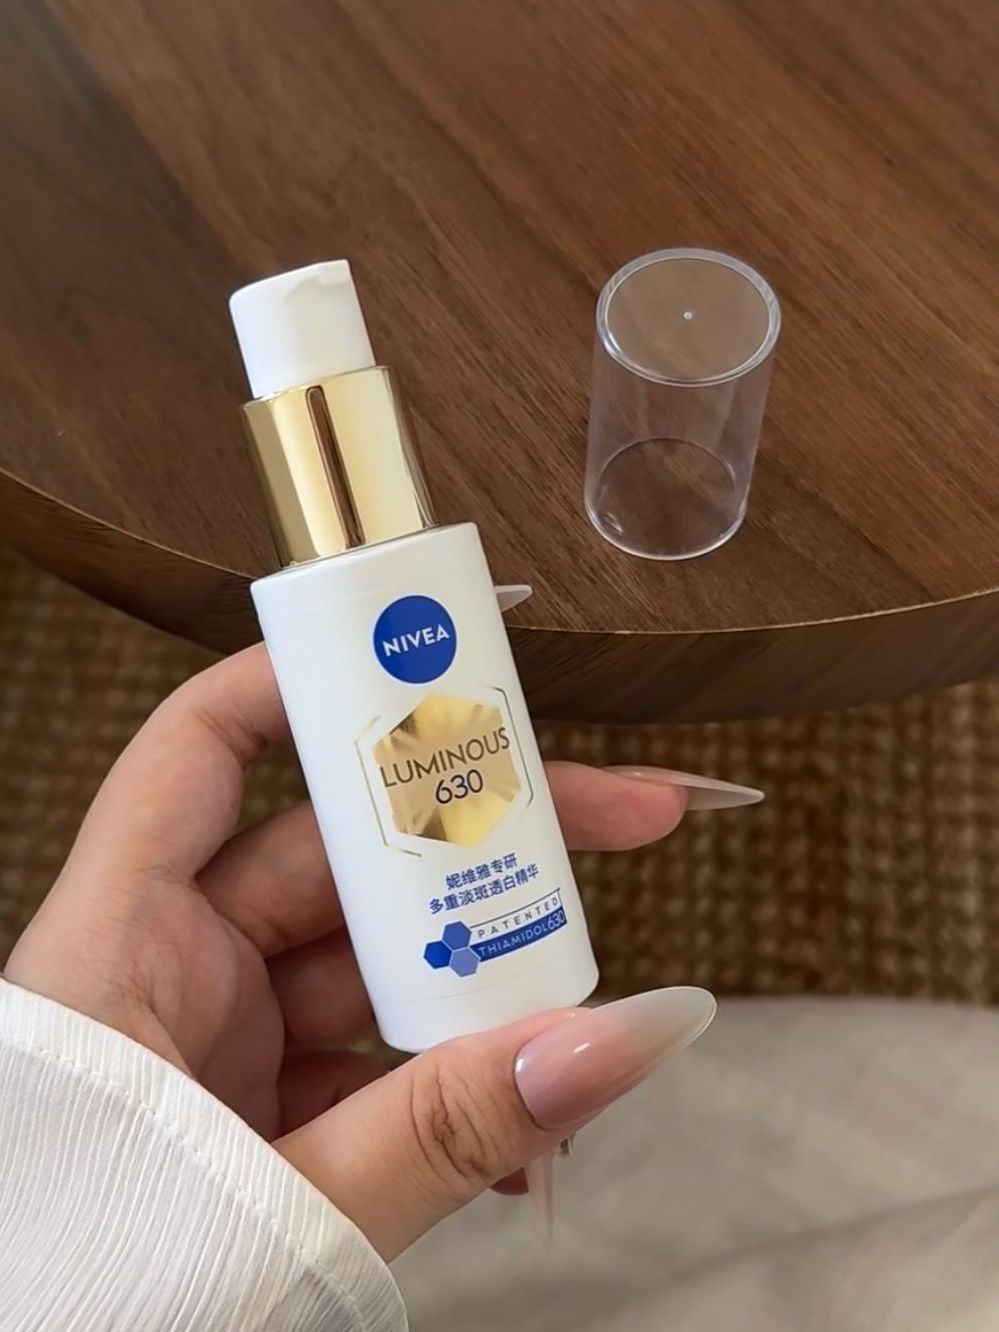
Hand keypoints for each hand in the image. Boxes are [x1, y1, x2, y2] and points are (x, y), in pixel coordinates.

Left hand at [6, 646, 711, 1257]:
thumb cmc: (77, 1307)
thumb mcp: (278, 1211)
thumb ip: (448, 1127)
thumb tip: (624, 1032)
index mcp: (117, 952)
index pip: (202, 748)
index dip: (309, 679)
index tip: (434, 651)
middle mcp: (164, 977)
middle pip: (336, 855)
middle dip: (473, 846)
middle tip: (616, 818)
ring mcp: (212, 1048)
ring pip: (368, 968)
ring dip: (480, 991)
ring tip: (589, 1009)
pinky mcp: (249, 1116)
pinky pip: (366, 1066)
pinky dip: (447, 1090)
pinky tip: (525, 1132)